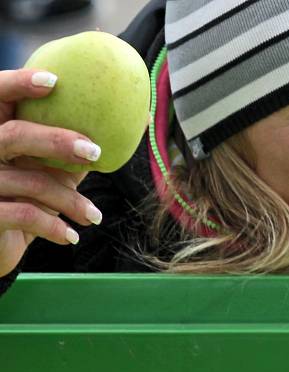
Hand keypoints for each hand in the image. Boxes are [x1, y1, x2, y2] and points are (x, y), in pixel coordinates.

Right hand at [0, 68, 102, 277]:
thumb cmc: (26, 200)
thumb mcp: (49, 173)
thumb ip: (73, 150)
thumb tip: (136, 119)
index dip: (16, 84)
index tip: (54, 80)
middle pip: (14, 135)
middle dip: (57, 141)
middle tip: (94, 152)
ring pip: (31, 182)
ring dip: (70, 201)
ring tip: (94, 216)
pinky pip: (25, 216)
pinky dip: (54, 226)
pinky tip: (72, 236)